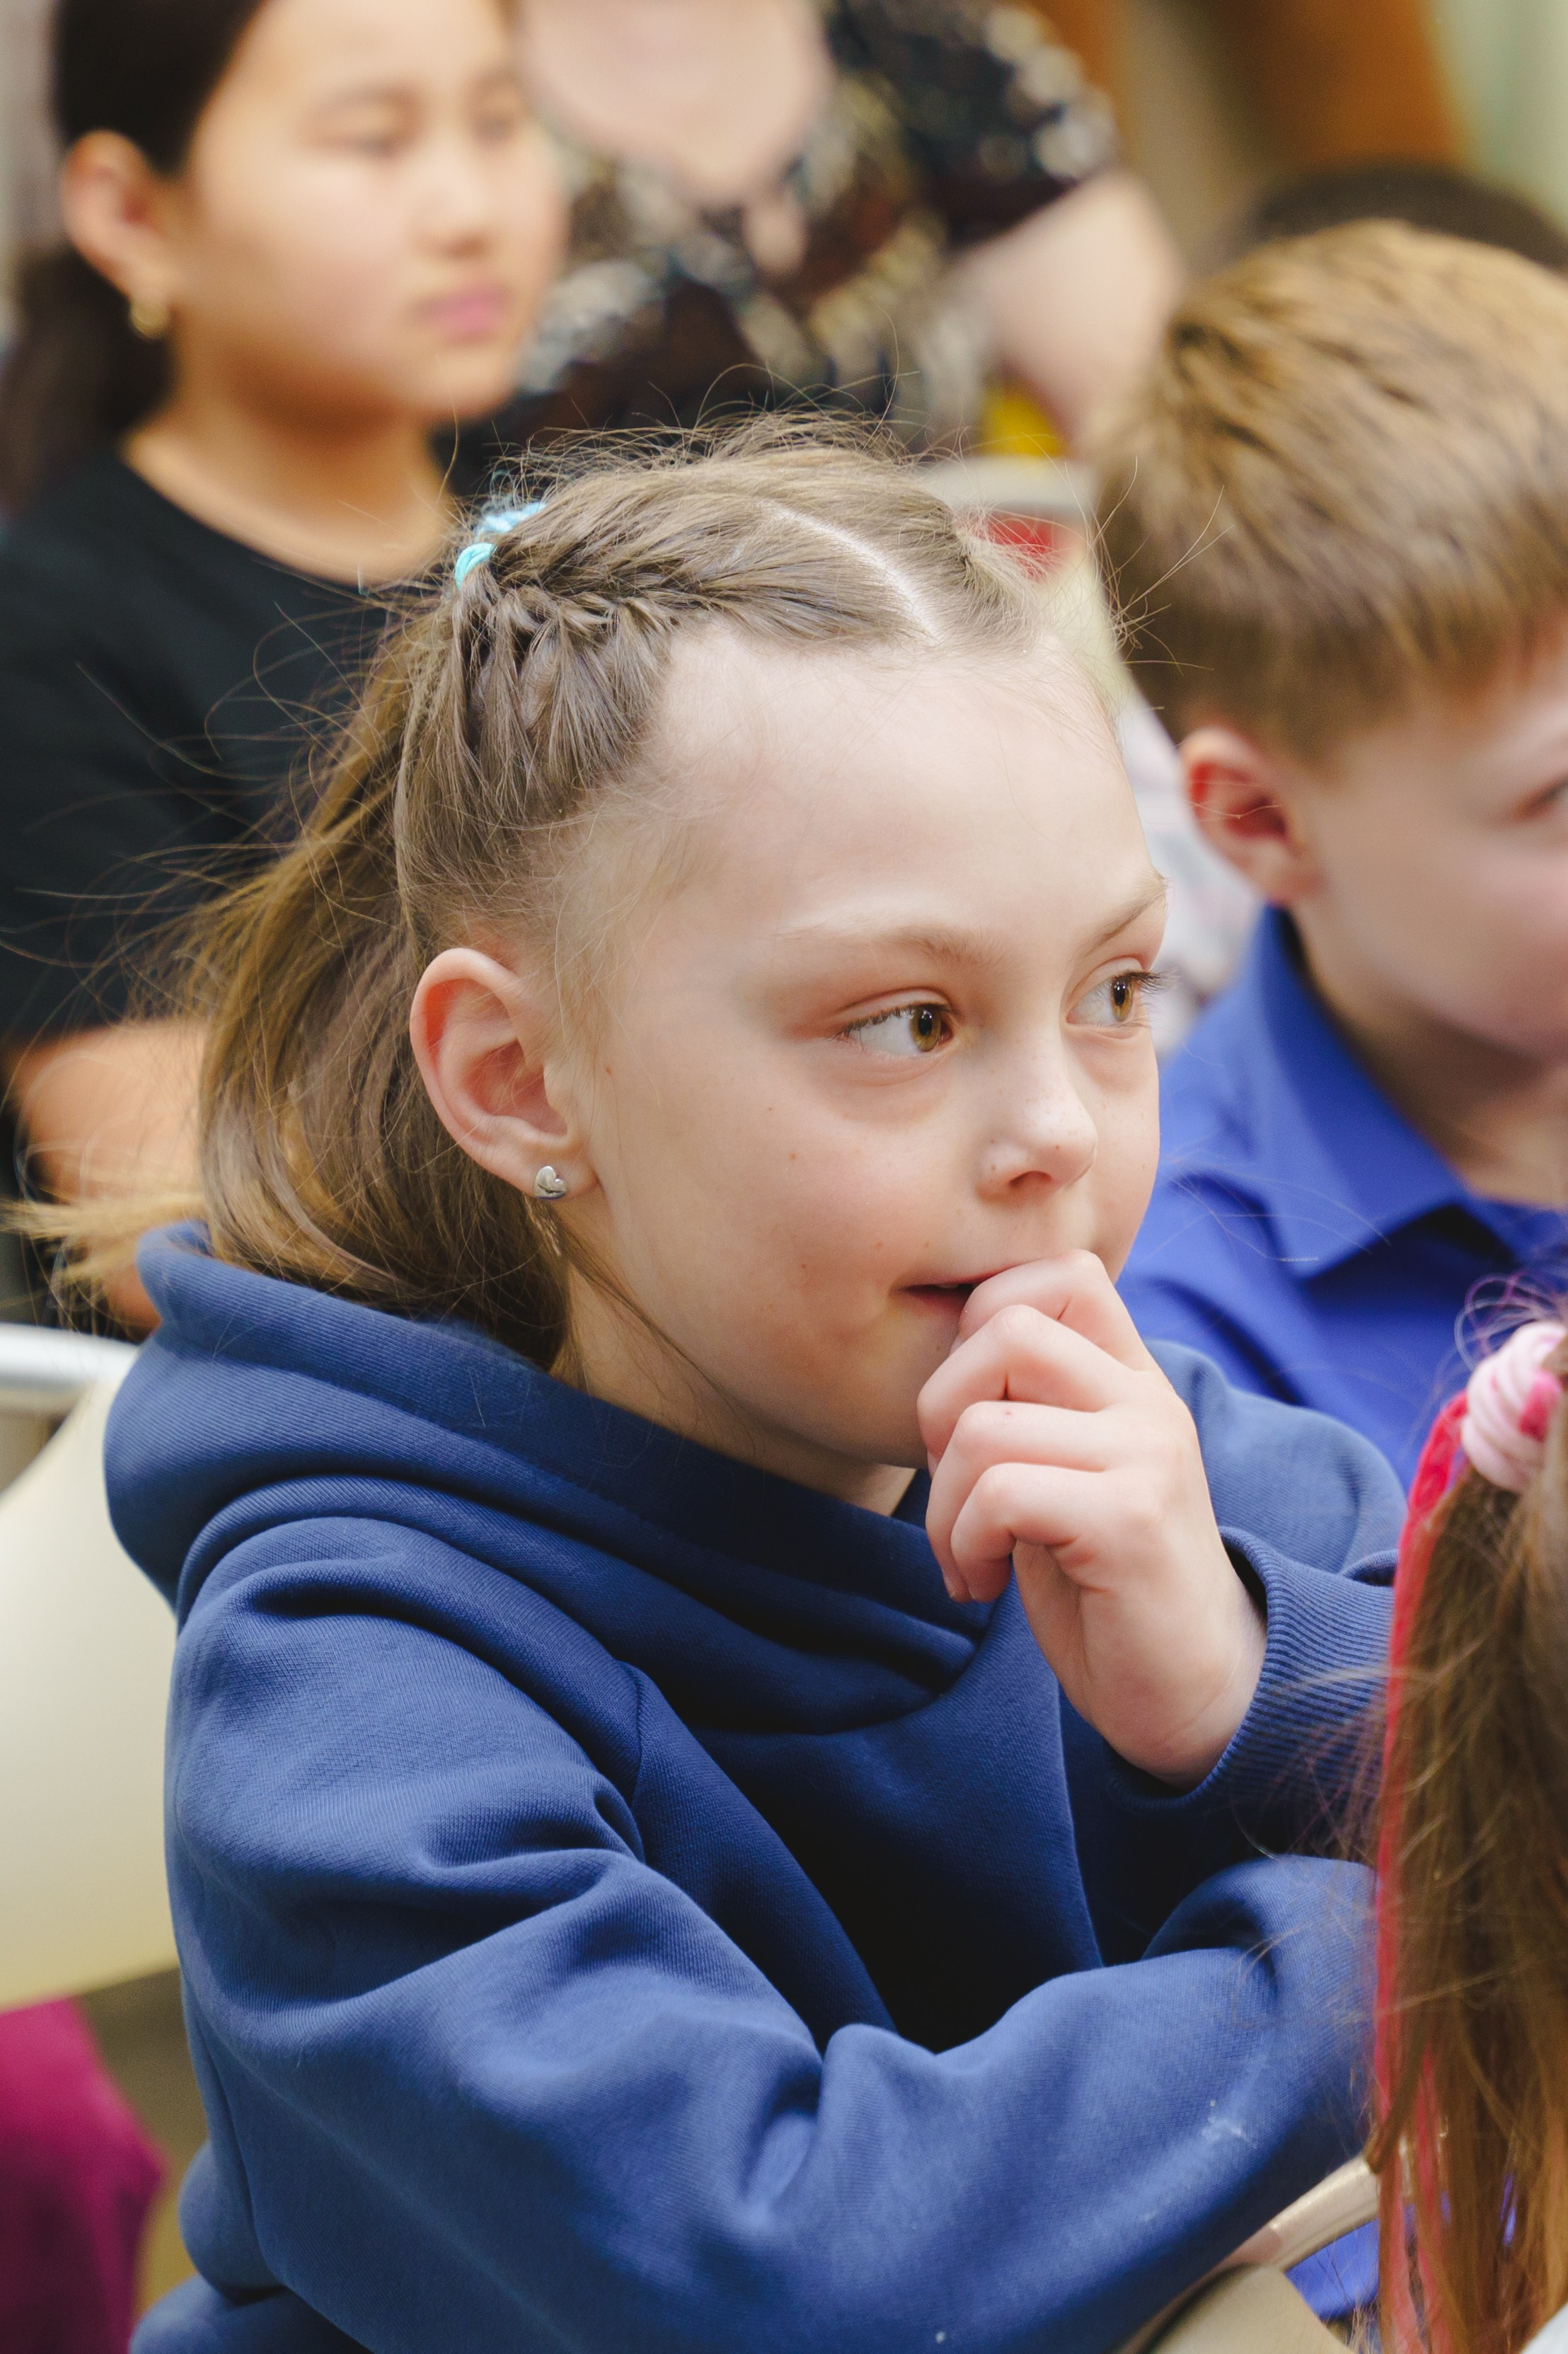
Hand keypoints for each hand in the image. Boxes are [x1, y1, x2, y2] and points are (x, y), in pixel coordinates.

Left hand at [919, 1252, 1264, 1787]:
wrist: (1196, 1696)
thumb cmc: (1106, 1588)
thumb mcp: (1062, 1476)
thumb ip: (1026, 1409)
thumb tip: (941, 1363)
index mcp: (1132, 1380)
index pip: (1058, 1273)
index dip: (982, 1325)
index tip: (970, 1417)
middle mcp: (1148, 1401)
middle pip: (1004, 1327)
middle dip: (938, 1410)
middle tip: (951, 1492)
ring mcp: (1147, 1454)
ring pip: (983, 1424)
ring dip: (942, 1506)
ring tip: (966, 1557)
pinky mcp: (1130, 1519)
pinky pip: (1000, 1492)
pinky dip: (964, 1542)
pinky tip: (983, 1585)